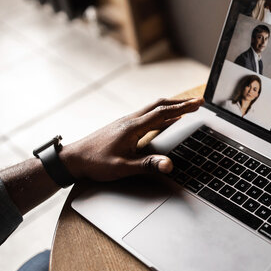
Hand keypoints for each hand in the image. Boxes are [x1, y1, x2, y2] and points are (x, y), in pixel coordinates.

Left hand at [61, 97, 203, 180]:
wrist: (72, 159)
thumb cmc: (95, 163)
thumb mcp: (122, 167)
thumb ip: (147, 165)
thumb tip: (170, 165)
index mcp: (133, 127)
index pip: (163, 113)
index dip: (183, 107)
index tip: (198, 104)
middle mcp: (130, 120)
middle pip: (159, 105)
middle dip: (180, 103)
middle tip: (198, 103)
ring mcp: (126, 122)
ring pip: (152, 109)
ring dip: (171, 106)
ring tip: (185, 109)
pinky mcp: (122, 127)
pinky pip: (146, 115)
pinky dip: (160, 114)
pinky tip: (164, 121)